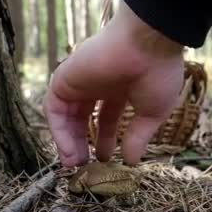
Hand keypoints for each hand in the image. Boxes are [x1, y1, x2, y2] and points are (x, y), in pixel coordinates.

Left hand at [43, 0, 183, 167]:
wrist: (148, 44)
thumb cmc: (157, 74)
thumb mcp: (151, 113)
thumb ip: (137, 136)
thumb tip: (130, 161)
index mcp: (121, 87)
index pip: (106, 117)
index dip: (104, 139)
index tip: (106, 161)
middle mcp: (98, 83)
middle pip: (83, 117)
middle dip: (82, 142)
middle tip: (84, 167)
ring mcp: (81, 80)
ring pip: (66, 114)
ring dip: (68, 141)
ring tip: (74, 164)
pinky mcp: (66, 77)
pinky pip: (54, 108)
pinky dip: (58, 130)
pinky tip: (69, 150)